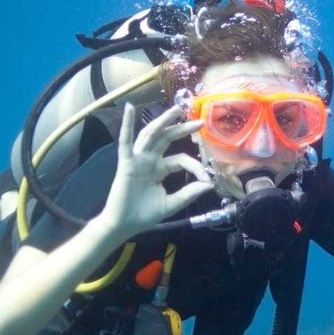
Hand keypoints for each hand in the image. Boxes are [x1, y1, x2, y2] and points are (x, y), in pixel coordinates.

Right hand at [103, 103, 212, 235]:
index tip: (208, 179)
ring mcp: (137, 160)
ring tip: (177, 109)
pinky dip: (126, 124)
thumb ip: (189, 193)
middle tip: (200, 121)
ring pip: (151, 135)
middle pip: (167, 139)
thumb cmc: (144, 215)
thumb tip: (209, 184)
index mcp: (160, 169)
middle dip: (183, 129)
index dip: (195, 166)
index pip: (181, 159)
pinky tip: (129, 109)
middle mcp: (149, 160)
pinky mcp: (126, 163)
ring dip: (163, 121)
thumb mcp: (172, 203)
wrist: (124, 225)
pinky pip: (125, 141)